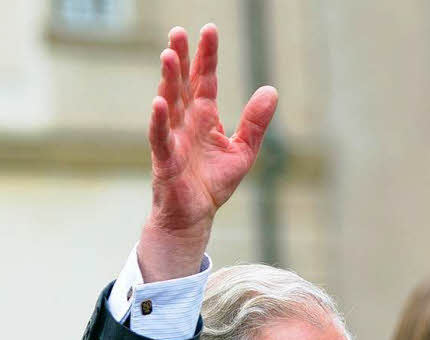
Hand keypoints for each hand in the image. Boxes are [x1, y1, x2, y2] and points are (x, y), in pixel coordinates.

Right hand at [138, 24, 277, 282]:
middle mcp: (186, 123)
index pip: (205, 80)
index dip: (207, 56)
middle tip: (177, 32)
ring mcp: (173, 139)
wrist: (194, 218)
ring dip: (168, 80)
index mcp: (204, 117)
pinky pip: (160, 137)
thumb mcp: (243, 151)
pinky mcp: (164, 160)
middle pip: (182, 84)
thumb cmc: (212, 185)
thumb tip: (271, 90)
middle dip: (181, 58)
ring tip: (168, 55)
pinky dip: (158, 120)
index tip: (209, 30)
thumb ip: (255, 122)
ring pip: (169, 104)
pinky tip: (158, 102)